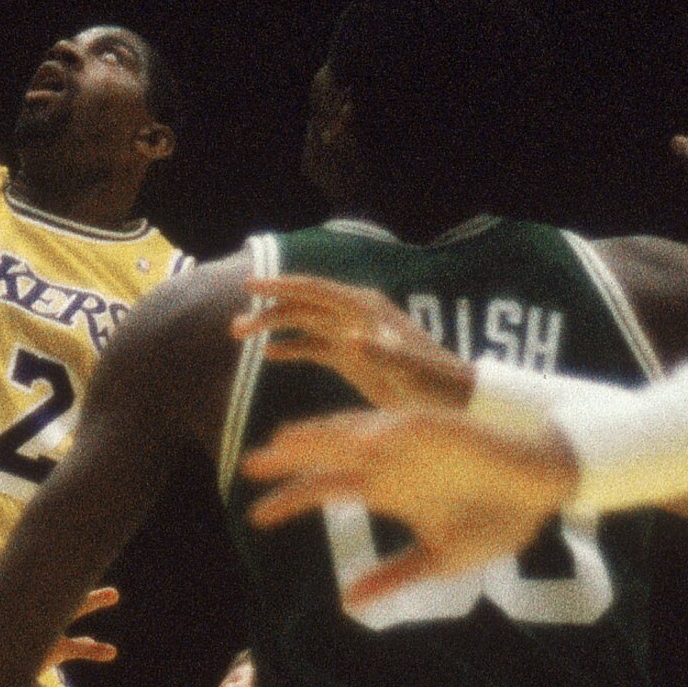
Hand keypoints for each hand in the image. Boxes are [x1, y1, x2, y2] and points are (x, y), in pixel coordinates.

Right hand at [232, 276, 472, 411]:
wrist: (453, 400)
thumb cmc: (435, 384)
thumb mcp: (410, 371)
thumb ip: (382, 353)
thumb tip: (351, 338)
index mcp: (364, 310)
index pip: (314, 290)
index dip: (280, 286)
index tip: (247, 286)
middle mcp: (354, 316)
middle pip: (302, 305)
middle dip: (267, 311)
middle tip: (234, 327)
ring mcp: (351, 335)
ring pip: (303, 323)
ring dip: (273, 327)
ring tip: (240, 336)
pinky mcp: (352, 357)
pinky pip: (314, 347)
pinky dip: (291, 348)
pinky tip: (269, 355)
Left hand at [241, 406, 574, 595]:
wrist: (545, 489)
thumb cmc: (496, 520)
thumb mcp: (439, 559)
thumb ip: (394, 577)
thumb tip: (348, 602)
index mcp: (388, 489)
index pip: (327, 488)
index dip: (291, 499)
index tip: (256, 517)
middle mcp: (391, 462)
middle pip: (328, 454)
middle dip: (290, 459)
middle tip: (250, 466)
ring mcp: (412, 442)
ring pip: (354, 432)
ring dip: (321, 434)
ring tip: (285, 441)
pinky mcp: (439, 429)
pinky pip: (401, 427)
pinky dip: (378, 433)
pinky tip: (356, 443)